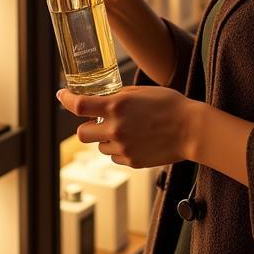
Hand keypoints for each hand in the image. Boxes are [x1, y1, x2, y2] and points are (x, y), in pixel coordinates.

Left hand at [57, 85, 198, 167]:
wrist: (191, 129)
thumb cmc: (168, 105)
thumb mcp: (139, 92)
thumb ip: (117, 97)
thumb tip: (101, 100)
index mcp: (116, 107)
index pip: (79, 105)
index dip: (65, 99)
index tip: (61, 96)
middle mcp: (115, 129)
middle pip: (81, 133)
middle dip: (86, 127)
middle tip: (97, 121)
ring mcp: (123, 147)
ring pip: (100, 147)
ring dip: (106, 139)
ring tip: (127, 130)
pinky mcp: (132, 162)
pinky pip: (115, 156)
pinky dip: (120, 150)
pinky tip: (136, 141)